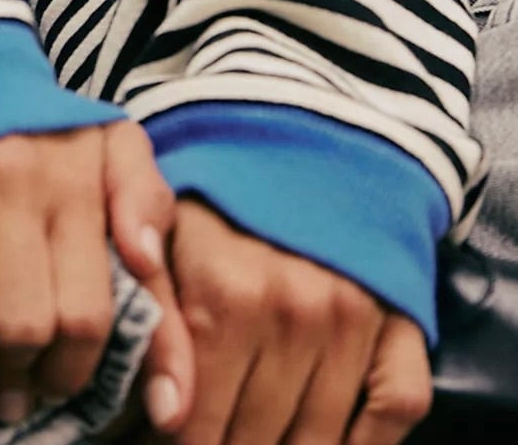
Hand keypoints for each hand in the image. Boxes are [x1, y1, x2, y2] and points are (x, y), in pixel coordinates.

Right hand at [0, 119, 194, 429]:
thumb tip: (151, 270)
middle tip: (15, 390)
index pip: (87, 313)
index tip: (60, 383)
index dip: (76, 371)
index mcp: (75, 174)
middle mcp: (13, 177)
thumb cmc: (33, 116)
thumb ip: (148, 208)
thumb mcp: (109, 143)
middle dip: (22, 380)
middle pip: (25, 326)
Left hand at [160, 196, 432, 444]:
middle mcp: (294, 310)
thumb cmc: (214, 194)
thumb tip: (163, 412)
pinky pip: (394, 410)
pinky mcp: (400, 321)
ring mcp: (354, 319)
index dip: (178, 442)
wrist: (296, 137)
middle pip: (254, 439)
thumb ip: (151, 316)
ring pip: (318, 439)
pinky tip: (329, 442)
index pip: (196, 424)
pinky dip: (363, 443)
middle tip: (210, 433)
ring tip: (250, 436)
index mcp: (225, 291)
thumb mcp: (156, 233)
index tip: (169, 436)